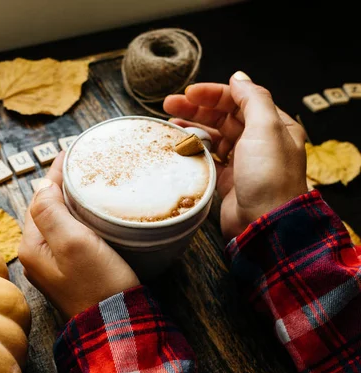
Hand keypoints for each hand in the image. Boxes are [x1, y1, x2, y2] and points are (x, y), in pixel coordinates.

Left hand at [18, 153, 139, 319]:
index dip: (54, 174)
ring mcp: (52, 267)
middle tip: (80, 164)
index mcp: (32, 247)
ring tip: (85, 183)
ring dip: (67, 202)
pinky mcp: (70, 273)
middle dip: (59, 186)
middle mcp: (37, 257)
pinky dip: (76, 219)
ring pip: (57, 223)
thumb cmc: (99, 285)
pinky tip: (90, 214)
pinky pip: (68, 237)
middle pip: (45, 210)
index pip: (39, 198)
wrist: (118, 327)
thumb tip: (40, 185)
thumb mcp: (73, 243)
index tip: (70, 153)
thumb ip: (51, 212)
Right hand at [163, 72, 307, 239]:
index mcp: (274, 126)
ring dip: (192, 127)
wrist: (265, 224)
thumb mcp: (266, 129)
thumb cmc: (270, 178)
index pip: (239, 100)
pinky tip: (179, 146)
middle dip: (197, 107)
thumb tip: (239, 77)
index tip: (188, 93)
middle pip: (223, 116)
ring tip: (170, 123)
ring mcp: (243, 162)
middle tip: (169, 104)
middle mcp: (259, 142)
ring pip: (213, 136)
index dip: (212, 94)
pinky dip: (193, 150)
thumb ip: (253, 99)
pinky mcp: (228, 180)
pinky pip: (207, 158)